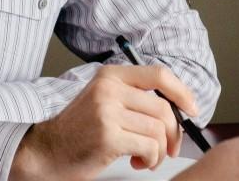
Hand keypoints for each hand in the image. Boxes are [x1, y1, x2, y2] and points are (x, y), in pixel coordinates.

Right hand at [10, 65, 197, 179]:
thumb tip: (179, 109)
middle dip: (173, 133)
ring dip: (160, 150)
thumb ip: (134, 99)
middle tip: (168, 149)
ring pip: (158, 130)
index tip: (192, 110)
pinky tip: (139, 162)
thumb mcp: (104, 102)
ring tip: (147, 157)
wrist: (46, 153)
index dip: (182, 92)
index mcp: (110, 76)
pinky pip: (149, 146)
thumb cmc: (79, 132)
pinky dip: (151, 159)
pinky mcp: (108, 136)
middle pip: (163, 108)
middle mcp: (108, 89)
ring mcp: (107, 111)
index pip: (159, 75)